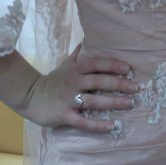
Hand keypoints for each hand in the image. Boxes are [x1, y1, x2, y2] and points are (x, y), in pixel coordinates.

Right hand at [18, 45, 138, 132]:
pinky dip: (98, 125)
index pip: (95, 64)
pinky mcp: (64, 116)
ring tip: (130, 104)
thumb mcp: (65, 64)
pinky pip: (83, 122)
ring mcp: (69, 100)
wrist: (29, 97)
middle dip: (119, 84)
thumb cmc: (53, 81)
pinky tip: (112, 126)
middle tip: (136, 87)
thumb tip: (88, 38)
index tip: (127, 69)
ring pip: (94, 102)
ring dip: (113, 103)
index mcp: (76, 70)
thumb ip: (78, 54)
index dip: (111, 65)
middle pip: (98, 82)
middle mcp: (73, 83)